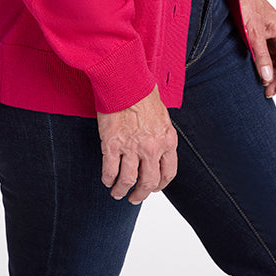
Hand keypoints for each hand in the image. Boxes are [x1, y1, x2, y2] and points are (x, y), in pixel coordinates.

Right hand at [96, 85, 177, 203]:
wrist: (125, 79)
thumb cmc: (142, 90)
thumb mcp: (161, 114)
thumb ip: (160, 132)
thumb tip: (156, 142)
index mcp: (167, 140)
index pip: (168, 173)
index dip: (160, 184)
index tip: (153, 187)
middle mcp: (152, 148)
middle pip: (149, 182)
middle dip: (141, 193)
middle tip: (134, 197)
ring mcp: (132, 148)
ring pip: (128, 181)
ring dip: (122, 190)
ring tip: (117, 193)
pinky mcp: (112, 144)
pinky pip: (110, 170)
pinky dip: (108, 178)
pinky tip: (107, 179)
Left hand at [240, 0, 275, 97]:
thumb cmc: (246, 6)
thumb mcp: (254, 33)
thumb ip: (261, 55)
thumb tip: (267, 78)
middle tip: (268, 93)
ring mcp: (272, 37)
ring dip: (271, 75)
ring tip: (263, 88)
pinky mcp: (262, 38)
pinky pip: (267, 56)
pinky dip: (264, 67)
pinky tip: (259, 76)